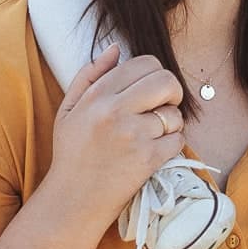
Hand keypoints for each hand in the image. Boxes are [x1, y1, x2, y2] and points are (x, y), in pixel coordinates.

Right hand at [49, 47, 189, 221]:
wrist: (73, 200)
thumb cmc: (72, 153)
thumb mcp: (69, 110)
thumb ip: (90, 75)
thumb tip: (116, 48)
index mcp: (97, 96)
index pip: (143, 63)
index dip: (153, 73)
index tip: (149, 90)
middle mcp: (115, 111)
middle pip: (166, 81)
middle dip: (171, 92)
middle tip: (162, 106)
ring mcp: (134, 136)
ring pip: (174, 114)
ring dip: (170, 123)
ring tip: (152, 134)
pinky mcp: (148, 159)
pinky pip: (178, 139)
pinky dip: (172, 144)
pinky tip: (155, 151)